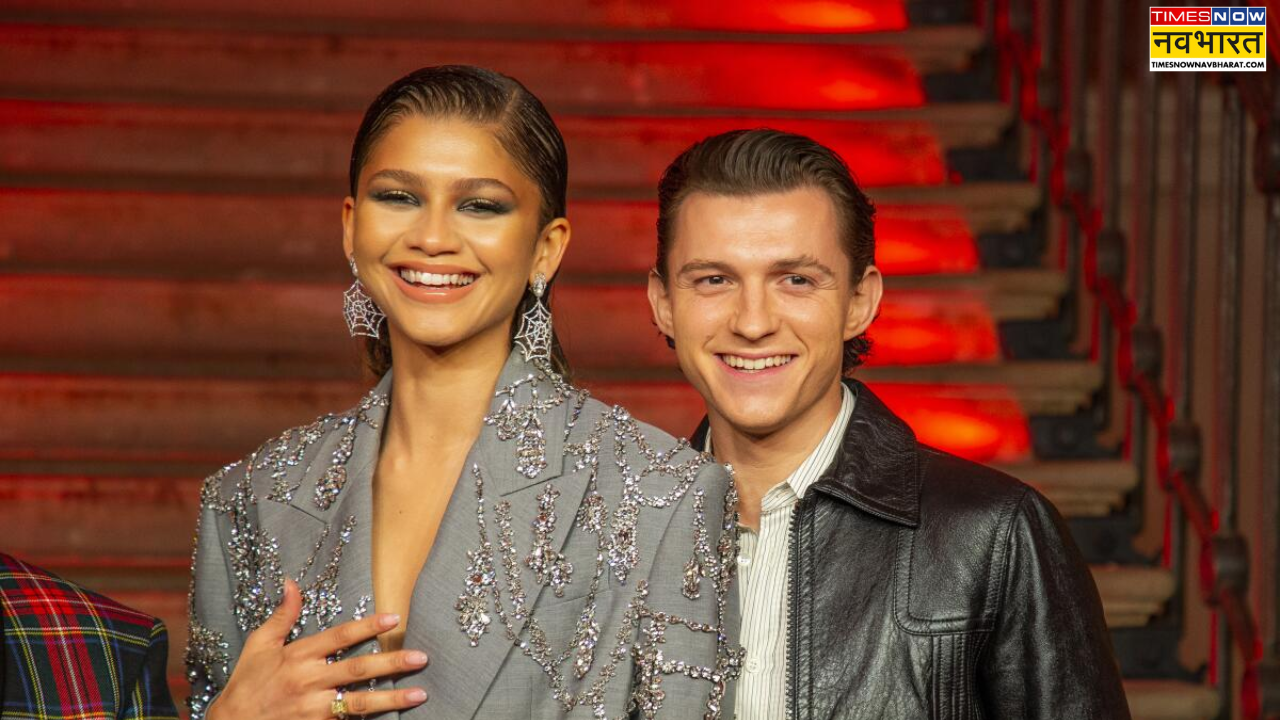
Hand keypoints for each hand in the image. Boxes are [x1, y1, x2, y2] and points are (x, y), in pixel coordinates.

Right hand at [207, 579, 427, 718]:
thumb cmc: (246, 684)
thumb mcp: (259, 645)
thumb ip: (282, 616)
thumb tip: (292, 583)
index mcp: (298, 656)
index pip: (339, 637)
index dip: (367, 626)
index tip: (394, 618)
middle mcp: (309, 680)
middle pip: (357, 669)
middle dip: (391, 662)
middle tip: (421, 657)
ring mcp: (313, 708)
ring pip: (359, 702)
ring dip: (391, 698)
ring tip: (419, 693)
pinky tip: (394, 718)